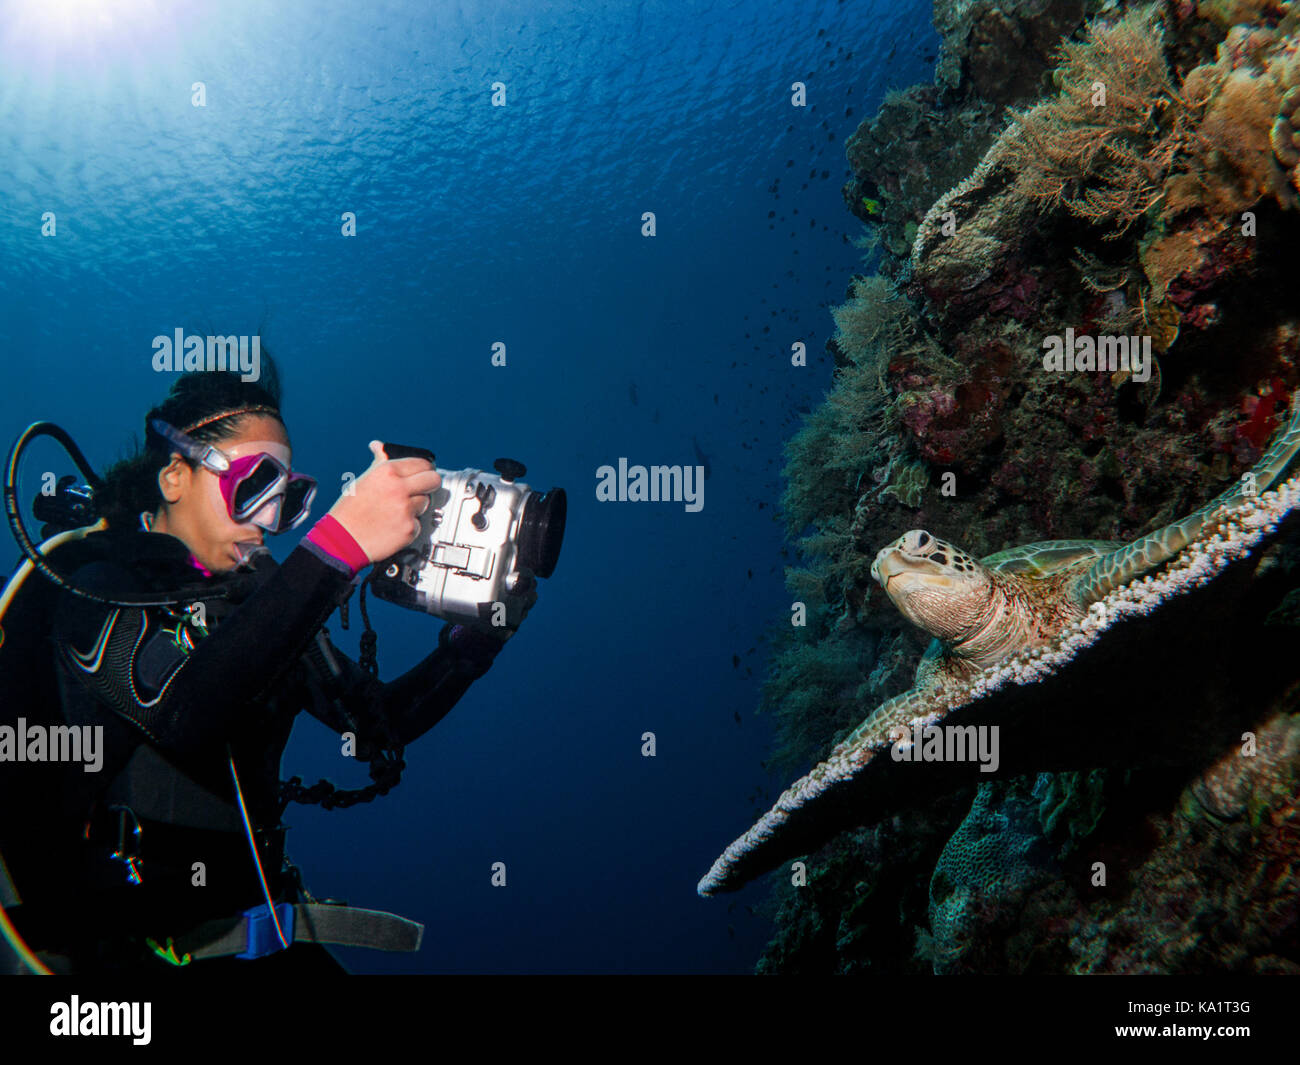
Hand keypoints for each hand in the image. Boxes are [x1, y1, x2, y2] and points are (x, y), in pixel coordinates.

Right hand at [324, 441, 440, 562]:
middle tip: (422, 489)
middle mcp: (399, 488)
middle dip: (429, 484)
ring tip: (396, 511)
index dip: (424, 469)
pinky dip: (409, 526)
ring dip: (416, 506)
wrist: (342, 540)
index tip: (423, 474)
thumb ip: (379, 463)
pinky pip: (419, 523)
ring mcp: (406, 509)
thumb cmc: (349, 511)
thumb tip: (378, 446)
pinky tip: (393, 526)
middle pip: (434, 480)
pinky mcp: (409, 529)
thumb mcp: (362, 480)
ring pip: (425, 502)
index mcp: (387, 471)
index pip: (423, 463)